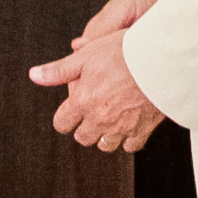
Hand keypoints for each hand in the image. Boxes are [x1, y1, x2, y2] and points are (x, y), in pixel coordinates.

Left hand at [31, 0, 171, 150]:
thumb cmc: (126, 51)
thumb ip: (59, 70)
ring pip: (105, 145)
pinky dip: (128, 139)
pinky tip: (130, 124)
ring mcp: (121, 128)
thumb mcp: (86, 55)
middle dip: (84, 127)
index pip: (62, 123)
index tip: (70, 110)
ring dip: (105, 134)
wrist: (162, 58)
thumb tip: (35, 75)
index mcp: (83, 102)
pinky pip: (130, 146)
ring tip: (111, 117)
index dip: (64, 116)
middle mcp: (100, 119)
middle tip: (92, 110)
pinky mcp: (142, 130)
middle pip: (83, 137)